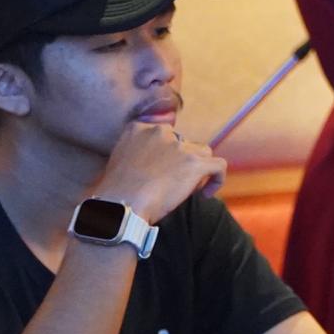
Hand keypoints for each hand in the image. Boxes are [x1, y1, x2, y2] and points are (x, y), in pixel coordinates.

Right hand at [92, 122, 227, 224]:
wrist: (120, 205)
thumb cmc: (114, 191)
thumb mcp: (118, 160)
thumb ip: (135, 153)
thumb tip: (151, 165)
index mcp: (138, 128)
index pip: (163, 135)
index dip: (166, 154)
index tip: (163, 170)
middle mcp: (160, 132)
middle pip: (183, 143)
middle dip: (181, 162)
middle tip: (171, 183)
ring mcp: (179, 146)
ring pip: (202, 153)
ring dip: (198, 169)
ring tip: (187, 189)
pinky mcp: (194, 163)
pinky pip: (219, 166)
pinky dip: (217, 180)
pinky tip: (206, 194)